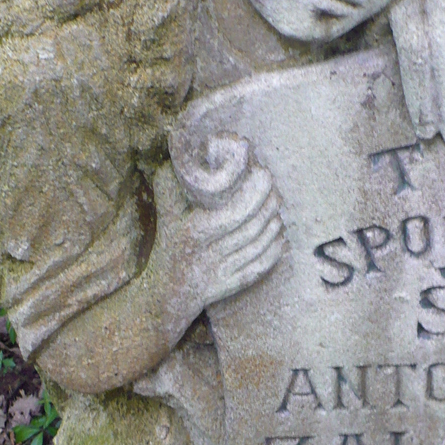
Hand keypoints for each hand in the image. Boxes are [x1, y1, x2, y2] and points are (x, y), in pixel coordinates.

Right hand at [152, 156, 283, 330]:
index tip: (264, 174)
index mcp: (193, 233)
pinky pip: (259, 267)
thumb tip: (187, 152)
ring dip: (274, 224)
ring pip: (258, 246)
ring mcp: (221, 273)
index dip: (254, 193)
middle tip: (275, 189)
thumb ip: (172, 183)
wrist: (164, 293)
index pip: (234, 212)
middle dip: (269, 205)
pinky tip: (280, 236)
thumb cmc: (167, 244)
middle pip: (251, 227)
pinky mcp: (230, 287)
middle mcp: (208, 254)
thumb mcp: (164, 212)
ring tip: (277, 208)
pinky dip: (274, 251)